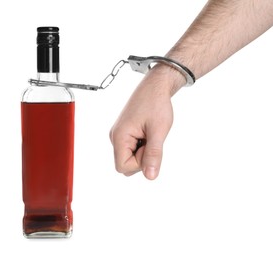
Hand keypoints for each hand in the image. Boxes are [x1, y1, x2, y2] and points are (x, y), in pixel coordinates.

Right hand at [110, 65, 183, 179]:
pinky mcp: (124, 133)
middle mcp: (115, 137)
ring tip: (149, 134)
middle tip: (151, 139)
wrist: (155, 87)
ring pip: (130, 157)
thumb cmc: (156, 104)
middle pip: (125, 164)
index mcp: (119, 136)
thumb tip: (150, 177)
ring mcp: (119, 135)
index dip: (139, 163)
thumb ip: (153, 155)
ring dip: (142, 151)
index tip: (149, 146)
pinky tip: (147, 133)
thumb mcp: (158, 131)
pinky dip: (142, 145)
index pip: (123, 167)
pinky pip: (132, 148)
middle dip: (141, 158)